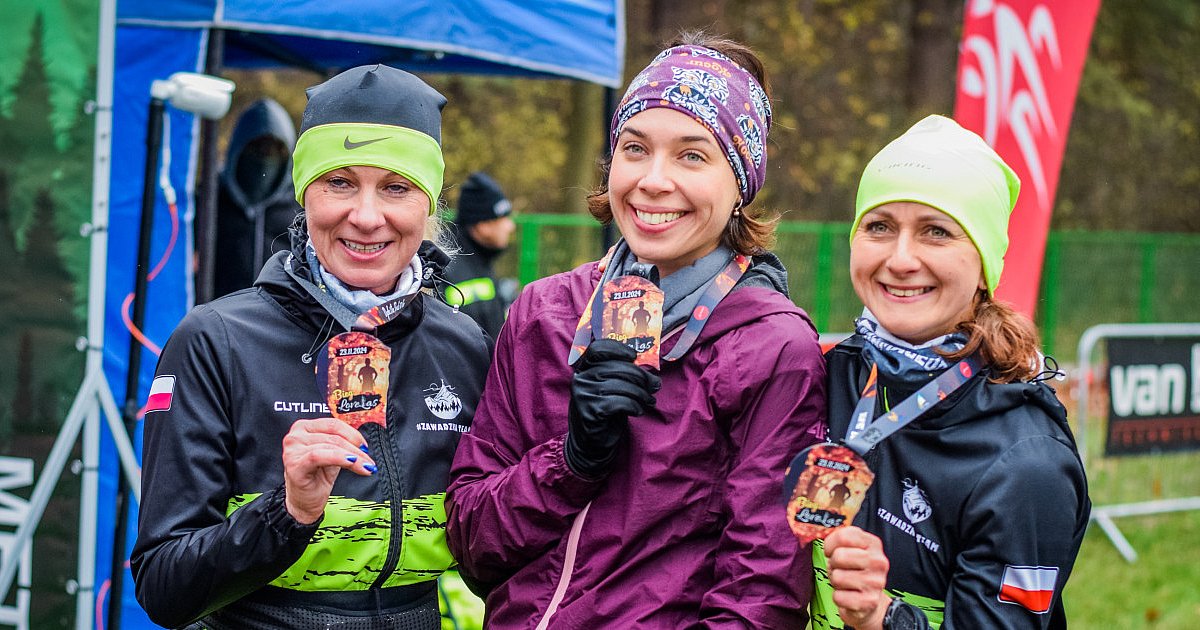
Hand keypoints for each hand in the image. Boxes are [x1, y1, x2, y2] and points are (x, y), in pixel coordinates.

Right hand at [281, 418, 375, 523]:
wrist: (304, 502)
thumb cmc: (316, 477)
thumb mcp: (332, 454)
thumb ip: (343, 443)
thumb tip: (363, 442)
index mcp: (304, 428)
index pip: (333, 424)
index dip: (353, 434)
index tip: (365, 446)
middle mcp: (295, 436)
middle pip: (334, 436)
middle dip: (356, 449)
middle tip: (369, 462)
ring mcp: (292, 450)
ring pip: (331, 446)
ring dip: (353, 457)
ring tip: (365, 467)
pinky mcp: (294, 465)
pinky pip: (319, 456)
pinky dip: (339, 458)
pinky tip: (352, 464)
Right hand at [565, 339, 660, 478]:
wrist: (590, 444)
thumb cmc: (604, 412)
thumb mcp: (608, 388)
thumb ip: (619, 374)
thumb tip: (649, 369)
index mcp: (583, 369)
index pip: (598, 348)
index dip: (618, 348)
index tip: (634, 356)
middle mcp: (580, 379)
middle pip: (616, 367)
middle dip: (641, 376)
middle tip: (655, 385)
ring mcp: (583, 395)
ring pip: (621, 385)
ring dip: (641, 393)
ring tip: (649, 400)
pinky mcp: (591, 411)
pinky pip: (620, 402)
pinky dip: (634, 406)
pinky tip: (638, 411)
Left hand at [824, 526, 891, 629]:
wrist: (869, 602)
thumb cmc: (855, 571)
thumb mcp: (852, 550)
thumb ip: (839, 539)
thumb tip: (819, 532)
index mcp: (873, 544)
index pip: (844, 536)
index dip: (830, 544)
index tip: (831, 551)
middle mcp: (878, 562)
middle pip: (839, 556)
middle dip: (833, 564)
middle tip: (841, 570)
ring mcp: (875, 583)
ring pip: (837, 577)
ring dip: (836, 582)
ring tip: (846, 583)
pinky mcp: (869, 602)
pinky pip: (838, 597)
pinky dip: (838, 598)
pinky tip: (849, 596)